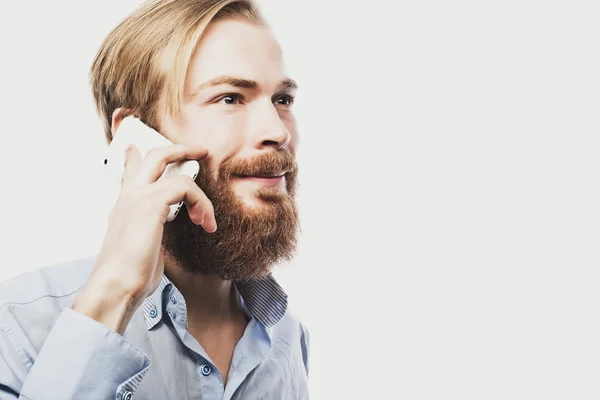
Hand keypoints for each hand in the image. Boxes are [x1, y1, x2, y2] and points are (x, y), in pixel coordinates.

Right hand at [73, 144, 215, 333]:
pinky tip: (205, 224)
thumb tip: (162, 237)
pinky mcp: (150, 204)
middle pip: (153, 156)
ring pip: (170, 164)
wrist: (115, 287)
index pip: (130, 172)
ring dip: (199, 191)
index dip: (136, 157)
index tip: (137, 148)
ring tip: (207, 218)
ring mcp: (137, 197)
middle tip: (201, 152)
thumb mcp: (145, 249)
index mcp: (125, 207)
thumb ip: (153, 235)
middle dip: (180, 149)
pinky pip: (185, 187)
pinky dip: (201, 203)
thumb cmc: (130, 277)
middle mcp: (129, 197)